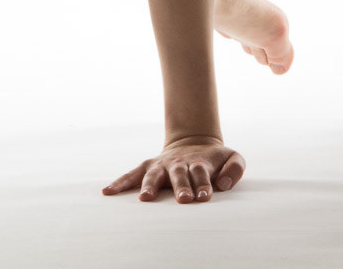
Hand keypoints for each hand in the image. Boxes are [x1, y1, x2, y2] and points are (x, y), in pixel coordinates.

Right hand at [102, 135, 245, 203]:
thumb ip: (235, 168)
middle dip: (181, 187)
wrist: (195, 143)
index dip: (203, 184)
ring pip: (154, 174)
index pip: (201, 173)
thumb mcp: (232, 157)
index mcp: (199, 163)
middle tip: (183, 199)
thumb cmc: (215, 160)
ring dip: (150, 185)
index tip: (204, 197)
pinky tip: (108, 192)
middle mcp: (179, 164)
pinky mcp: (148, 166)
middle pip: (179, 175)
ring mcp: (162, 165)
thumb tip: (224, 185)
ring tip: (145, 197)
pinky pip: (132, 174)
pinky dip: (120, 182)